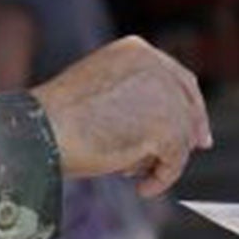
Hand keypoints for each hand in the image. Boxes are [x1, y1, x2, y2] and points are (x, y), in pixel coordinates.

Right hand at [34, 36, 211, 195]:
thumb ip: (133, 99)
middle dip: (190, 130)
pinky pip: (176, 159)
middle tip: (196, 149)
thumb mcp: (101, 93)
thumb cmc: (58, 119)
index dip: (191, 104)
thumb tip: (165, 126)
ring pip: (182, 134)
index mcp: (135, 50)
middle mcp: (154, 64)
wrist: (41, 130)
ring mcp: (162, 93)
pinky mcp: (166, 124)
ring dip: (163, 158)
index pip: (178, 77)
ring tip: (134, 172)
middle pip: (187, 104)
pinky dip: (162, 177)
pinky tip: (142, 188)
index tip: (197, 130)